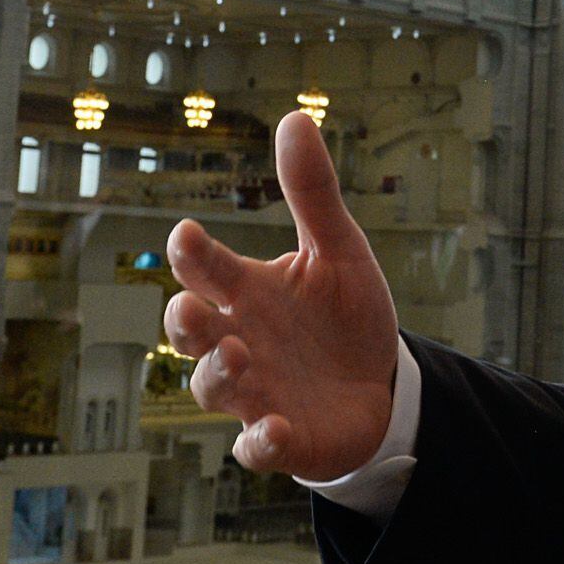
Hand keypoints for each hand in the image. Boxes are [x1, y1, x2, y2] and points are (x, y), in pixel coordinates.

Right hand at [163, 110, 401, 481]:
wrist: (380, 384)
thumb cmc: (343, 315)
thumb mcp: (337, 249)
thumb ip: (312, 192)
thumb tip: (295, 115)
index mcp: (247, 292)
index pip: (206, 268)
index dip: (191, 254)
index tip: (186, 235)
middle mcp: (239, 340)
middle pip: (189, 333)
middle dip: (183, 321)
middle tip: (193, 309)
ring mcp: (255, 392)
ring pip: (213, 388)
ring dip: (218, 374)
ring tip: (238, 355)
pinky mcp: (282, 438)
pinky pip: (256, 448)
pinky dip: (259, 443)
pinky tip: (273, 430)